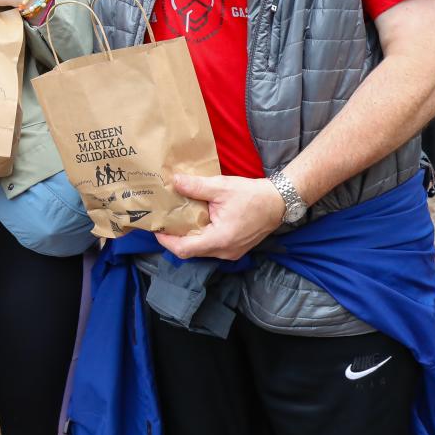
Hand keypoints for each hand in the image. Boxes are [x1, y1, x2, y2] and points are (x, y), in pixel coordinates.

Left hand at [154, 173, 284, 260]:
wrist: (278, 202)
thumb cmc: (252, 195)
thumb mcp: (221, 187)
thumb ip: (196, 186)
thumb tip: (174, 181)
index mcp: (220, 240)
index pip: (184, 249)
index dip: (167, 241)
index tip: (156, 229)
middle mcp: (224, 252)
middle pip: (191, 251)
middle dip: (175, 238)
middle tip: (163, 222)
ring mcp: (231, 253)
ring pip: (201, 250)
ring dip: (188, 237)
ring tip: (176, 220)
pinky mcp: (235, 248)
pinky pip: (211, 247)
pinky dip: (200, 236)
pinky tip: (196, 221)